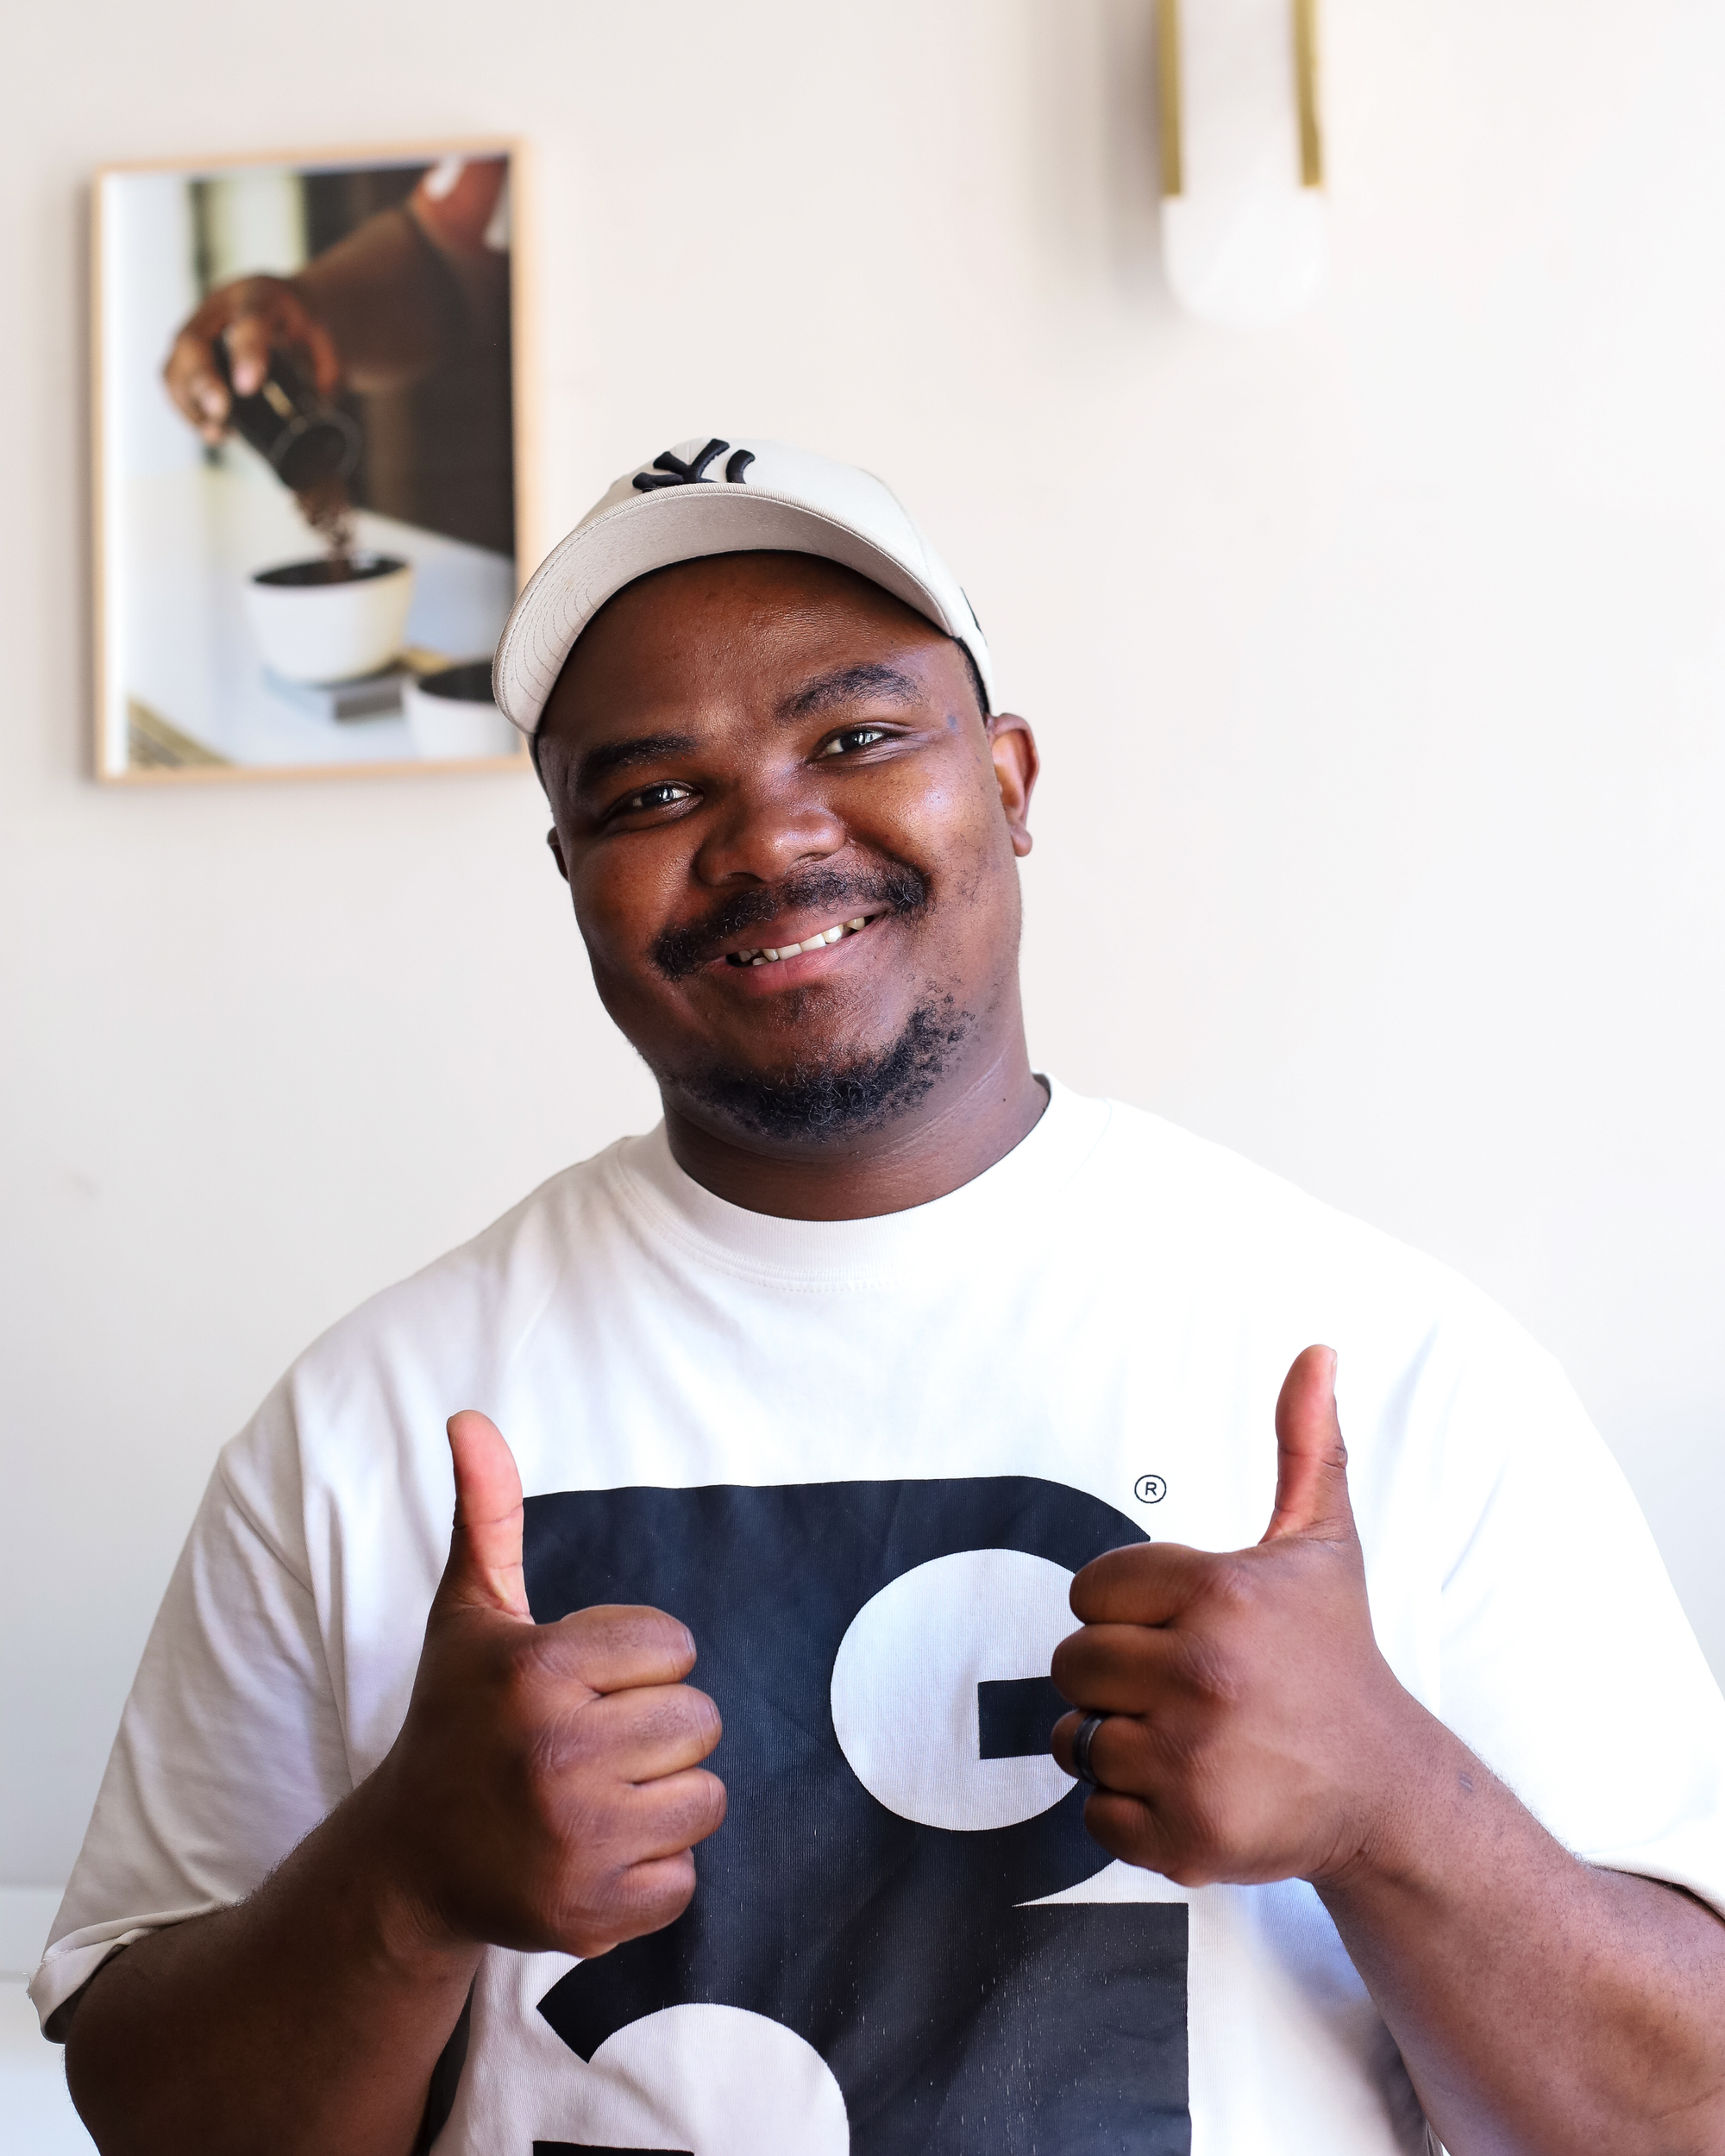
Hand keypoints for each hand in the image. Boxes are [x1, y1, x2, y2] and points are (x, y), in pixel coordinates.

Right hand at [162, 276, 342, 442]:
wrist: (292, 307)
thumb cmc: (311, 326)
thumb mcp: (331, 341)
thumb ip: (329, 374)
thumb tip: (319, 412)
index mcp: (262, 295)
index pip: (250, 320)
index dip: (246, 353)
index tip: (247, 387)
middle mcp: (220, 306)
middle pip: (193, 341)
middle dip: (202, 381)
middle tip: (220, 412)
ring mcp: (199, 328)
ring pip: (175, 363)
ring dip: (190, 402)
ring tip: (217, 432)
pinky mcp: (190, 351)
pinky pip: (174, 380)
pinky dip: (187, 409)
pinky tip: (212, 430)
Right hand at [362, 1411, 726, 1959]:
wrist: (406, 1860)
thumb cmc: (456, 1721)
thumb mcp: (469, 1614)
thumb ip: (487, 1512)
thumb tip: (468, 1416)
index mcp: (536, 1671)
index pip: (676, 1647)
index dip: (637, 1664)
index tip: (581, 1685)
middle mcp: (553, 1755)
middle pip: (699, 1722)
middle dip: (656, 1730)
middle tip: (588, 1744)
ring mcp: (572, 1842)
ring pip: (705, 1799)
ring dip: (663, 1799)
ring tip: (594, 1795)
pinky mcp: (587, 1914)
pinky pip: (685, 1879)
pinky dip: (652, 1872)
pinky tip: (592, 1853)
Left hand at [1051, 1345, 1414, 1888]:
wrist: (1384, 1789)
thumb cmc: (1336, 1658)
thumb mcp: (1323, 1545)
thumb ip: (1305, 1445)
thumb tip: (1317, 1350)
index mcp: (1218, 1593)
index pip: (1089, 1592)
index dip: (1129, 1611)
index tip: (1189, 1628)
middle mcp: (1203, 1673)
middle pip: (1072, 1664)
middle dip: (1117, 1677)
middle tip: (1189, 1689)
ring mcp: (1192, 1760)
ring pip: (1076, 1737)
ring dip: (1119, 1743)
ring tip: (1191, 1738)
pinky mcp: (1185, 1836)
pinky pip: (1094, 1813)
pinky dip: (1129, 1811)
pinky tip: (1193, 1790)